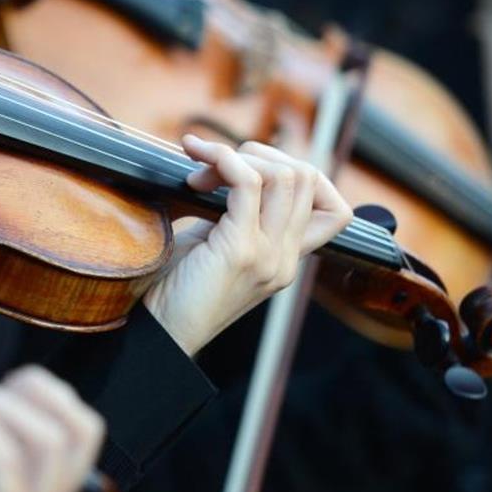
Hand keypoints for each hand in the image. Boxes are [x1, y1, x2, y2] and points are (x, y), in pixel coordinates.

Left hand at [142, 135, 352, 355]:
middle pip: (308, 177)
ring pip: (285, 175)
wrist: (157, 335)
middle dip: (259, 155)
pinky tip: (198, 163)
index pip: (333, 208)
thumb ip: (236, 215)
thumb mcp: (216, 246)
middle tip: (211, 172)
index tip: (252, 169)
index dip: (300, 172)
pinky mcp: (241, 251)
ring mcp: (268, 256)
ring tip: (199, 175)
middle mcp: (285, 259)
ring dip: (238, 157)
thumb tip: (233, 164)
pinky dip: (223, 160)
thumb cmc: (175, 290)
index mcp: (286, 260)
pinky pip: (247, 183)